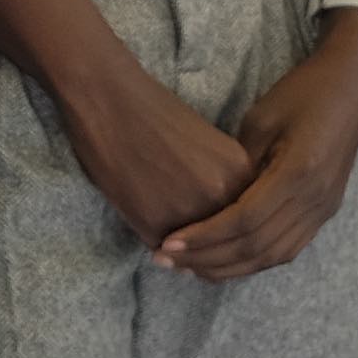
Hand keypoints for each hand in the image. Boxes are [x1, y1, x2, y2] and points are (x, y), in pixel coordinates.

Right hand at [59, 57, 257, 253]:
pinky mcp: (156, 226)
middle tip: (199, 257)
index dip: (236, 234)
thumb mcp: (208, 144)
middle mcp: (223, 194)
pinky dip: (158, 248)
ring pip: (196, 253)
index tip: (222, 240)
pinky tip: (152, 238)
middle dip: (214, 253)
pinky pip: (164, 252)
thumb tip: (222, 219)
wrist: (107, 98)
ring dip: (186, 258)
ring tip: (174, 254)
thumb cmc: (152, 112)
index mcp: (240, 171)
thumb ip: (222, 180)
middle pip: (227, 241)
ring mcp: (190, 213)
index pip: (249, 219)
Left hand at [170, 18, 357, 281]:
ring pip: (273, 256)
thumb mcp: (261, 119)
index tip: (168, 242)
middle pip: (257, 247)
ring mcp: (324, 209)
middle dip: (209, 259)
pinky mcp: (325, 211)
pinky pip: (288, 248)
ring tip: (189, 267)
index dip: (205, 237)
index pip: (244, 221)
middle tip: (167, 260)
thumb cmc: (302, 92)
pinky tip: (225, 260)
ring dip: (229, 267)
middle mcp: (315, 200)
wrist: (353, 85)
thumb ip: (237, 165)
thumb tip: (206, 200)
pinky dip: (254, 260)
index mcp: (298, 173)